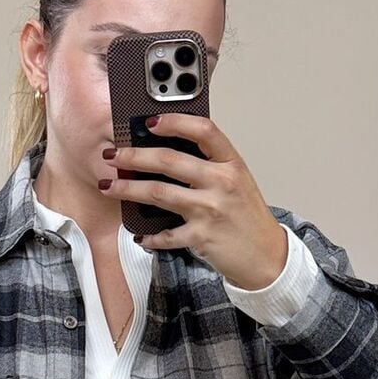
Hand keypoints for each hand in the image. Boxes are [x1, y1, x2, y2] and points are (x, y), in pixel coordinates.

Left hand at [99, 111, 289, 288]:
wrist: (267, 256)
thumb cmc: (248, 218)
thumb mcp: (237, 182)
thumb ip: (210, 165)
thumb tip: (166, 153)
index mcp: (231, 164)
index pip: (204, 130)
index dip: (174, 122)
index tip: (149, 122)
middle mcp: (221, 183)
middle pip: (169, 160)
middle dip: (134, 156)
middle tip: (113, 154)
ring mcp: (211, 210)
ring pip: (158, 193)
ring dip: (128, 189)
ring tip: (110, 186)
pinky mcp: (201, 237)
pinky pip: (165, 235)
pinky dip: (149, 236)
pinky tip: (139, 235)